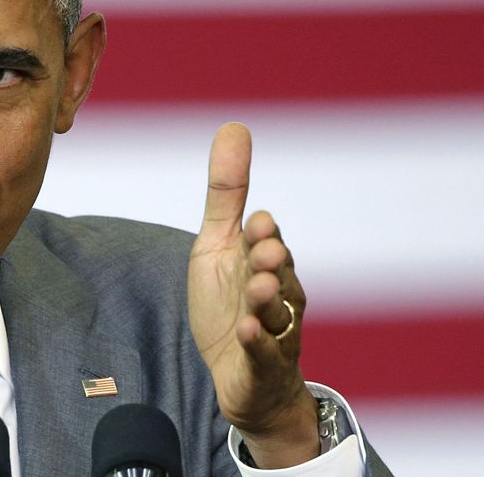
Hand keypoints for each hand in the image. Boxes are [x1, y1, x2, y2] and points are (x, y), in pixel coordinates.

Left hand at [188, 123, 318, 467]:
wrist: (242, 373)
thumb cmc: (231, 301)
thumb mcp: (219, 244)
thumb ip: (226, 193)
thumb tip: (234, 125)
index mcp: (264, 262)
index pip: (267, 242)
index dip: (262, 234)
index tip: (257, 221)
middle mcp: (276, 292)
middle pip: (279, 273)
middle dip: (273, 261)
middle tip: (265, 251)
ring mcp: (273, 329)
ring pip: (276, 312)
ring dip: (267, 300)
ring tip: (257, 289)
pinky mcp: (262, 363)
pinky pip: (263, 353)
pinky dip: (257, 342)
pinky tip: (245, 330)